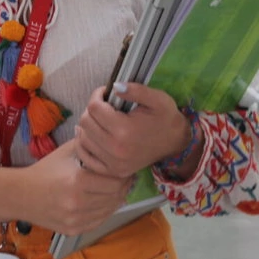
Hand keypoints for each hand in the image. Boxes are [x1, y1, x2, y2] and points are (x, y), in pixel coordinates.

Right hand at [21, 139, 133, 235]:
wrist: (21, 195)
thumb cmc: (44, 171)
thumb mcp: (66, 152)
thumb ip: (89, 144)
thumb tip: (109, 138)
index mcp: (78, 181)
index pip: (115, 182)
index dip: (124, 175)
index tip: (125, 169)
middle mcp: (78, 203)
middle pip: (115, 197)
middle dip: (123, 187)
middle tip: (125, 179)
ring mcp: (75, 220)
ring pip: (109, 211)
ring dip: (116, 200)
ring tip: (116, 189)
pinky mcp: (73, 230)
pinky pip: (99, 221)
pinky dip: (105, 211)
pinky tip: (104, 201)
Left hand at [72, 83, 190, 180]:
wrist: (175, 143)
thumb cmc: (166, 118)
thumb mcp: (158, 99)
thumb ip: (136, 90)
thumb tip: (114, 87)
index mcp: (125, 130)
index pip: (94, 108)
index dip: (97, 95)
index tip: (106, 93)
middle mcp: (116, 149)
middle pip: (85, 122)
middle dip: (92, 109)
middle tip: (104, 106)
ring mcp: (113, 163)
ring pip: (83, 138)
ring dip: (88, 126)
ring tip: (101, 120)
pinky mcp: (113, 171)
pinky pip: (85, 157)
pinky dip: (85, 145)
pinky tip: (93, 136)